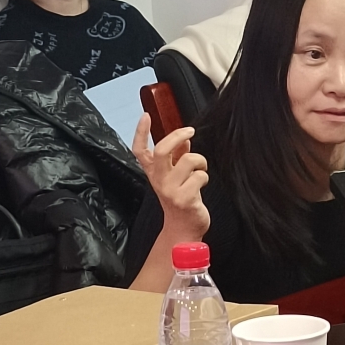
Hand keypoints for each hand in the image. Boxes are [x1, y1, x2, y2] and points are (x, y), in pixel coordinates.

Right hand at [133, 113, 209, 238]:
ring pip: (189, 160)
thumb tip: (184, 139)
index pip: (140, 151)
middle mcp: (159, 180)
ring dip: (200, 161)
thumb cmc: (181, 200)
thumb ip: (178, 157)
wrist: (183, 229)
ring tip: (201, 170)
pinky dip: (205, 177)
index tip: (146, 116)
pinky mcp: (184, 198)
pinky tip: (201, 186)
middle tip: (190, 131)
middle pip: (162, 150)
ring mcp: (170, 190)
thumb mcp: (175, 177)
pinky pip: (200, 176)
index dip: (140, 132)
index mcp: (154, 173)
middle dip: (178, 135)